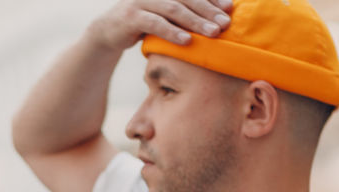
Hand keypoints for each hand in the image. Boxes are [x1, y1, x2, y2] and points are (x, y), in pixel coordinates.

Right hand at [88, 0, 232, 51]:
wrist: (109, 31)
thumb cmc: (144, 22)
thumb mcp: (164, 13)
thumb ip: (183, 10)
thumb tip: (216, 16)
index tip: (230, 8)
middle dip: (208, 10)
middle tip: (225, 23)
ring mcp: (141, 0)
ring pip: (174, 9)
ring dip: (195, 21)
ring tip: (213, 33)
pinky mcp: (131, 16)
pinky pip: (155, 24)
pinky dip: (172, 32)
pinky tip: (187, 41)